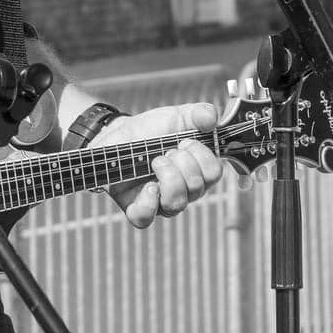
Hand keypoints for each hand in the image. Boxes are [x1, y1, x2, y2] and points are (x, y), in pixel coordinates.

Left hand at [101, 102, 222, 228]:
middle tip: (166, 150)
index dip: (203, 155)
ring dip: (168, 177)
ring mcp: (161, 201)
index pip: (214, 173)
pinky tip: (148, 186)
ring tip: (155, 161)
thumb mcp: (176, 116)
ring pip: (177, 204)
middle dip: (182, 162)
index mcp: (198, 170)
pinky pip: (145, 218)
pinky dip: (148, 203)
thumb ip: (197, 114)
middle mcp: (184, 190)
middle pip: (198, 188)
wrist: (118, 133)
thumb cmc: (152, 129)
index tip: (186, 141)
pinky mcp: (136, 207)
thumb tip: (212, 117)